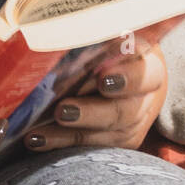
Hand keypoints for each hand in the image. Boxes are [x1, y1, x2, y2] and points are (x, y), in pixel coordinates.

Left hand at [24, 41, 167, 151]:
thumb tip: (50, 36)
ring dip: (71, 135)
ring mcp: (135, 122)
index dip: (126, 78)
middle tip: (62, 110)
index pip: (145, 71)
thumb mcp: (106, 36)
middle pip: (124, 110)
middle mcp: (146, 96)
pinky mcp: (123, 141)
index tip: (102, 79)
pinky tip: (37, 141)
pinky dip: (63, 145)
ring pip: (108, 134)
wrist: (127, 71)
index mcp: (147, 62)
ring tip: (38, 133)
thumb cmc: (110, 47)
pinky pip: (95, 149)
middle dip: (91, 113)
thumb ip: (89, 39)